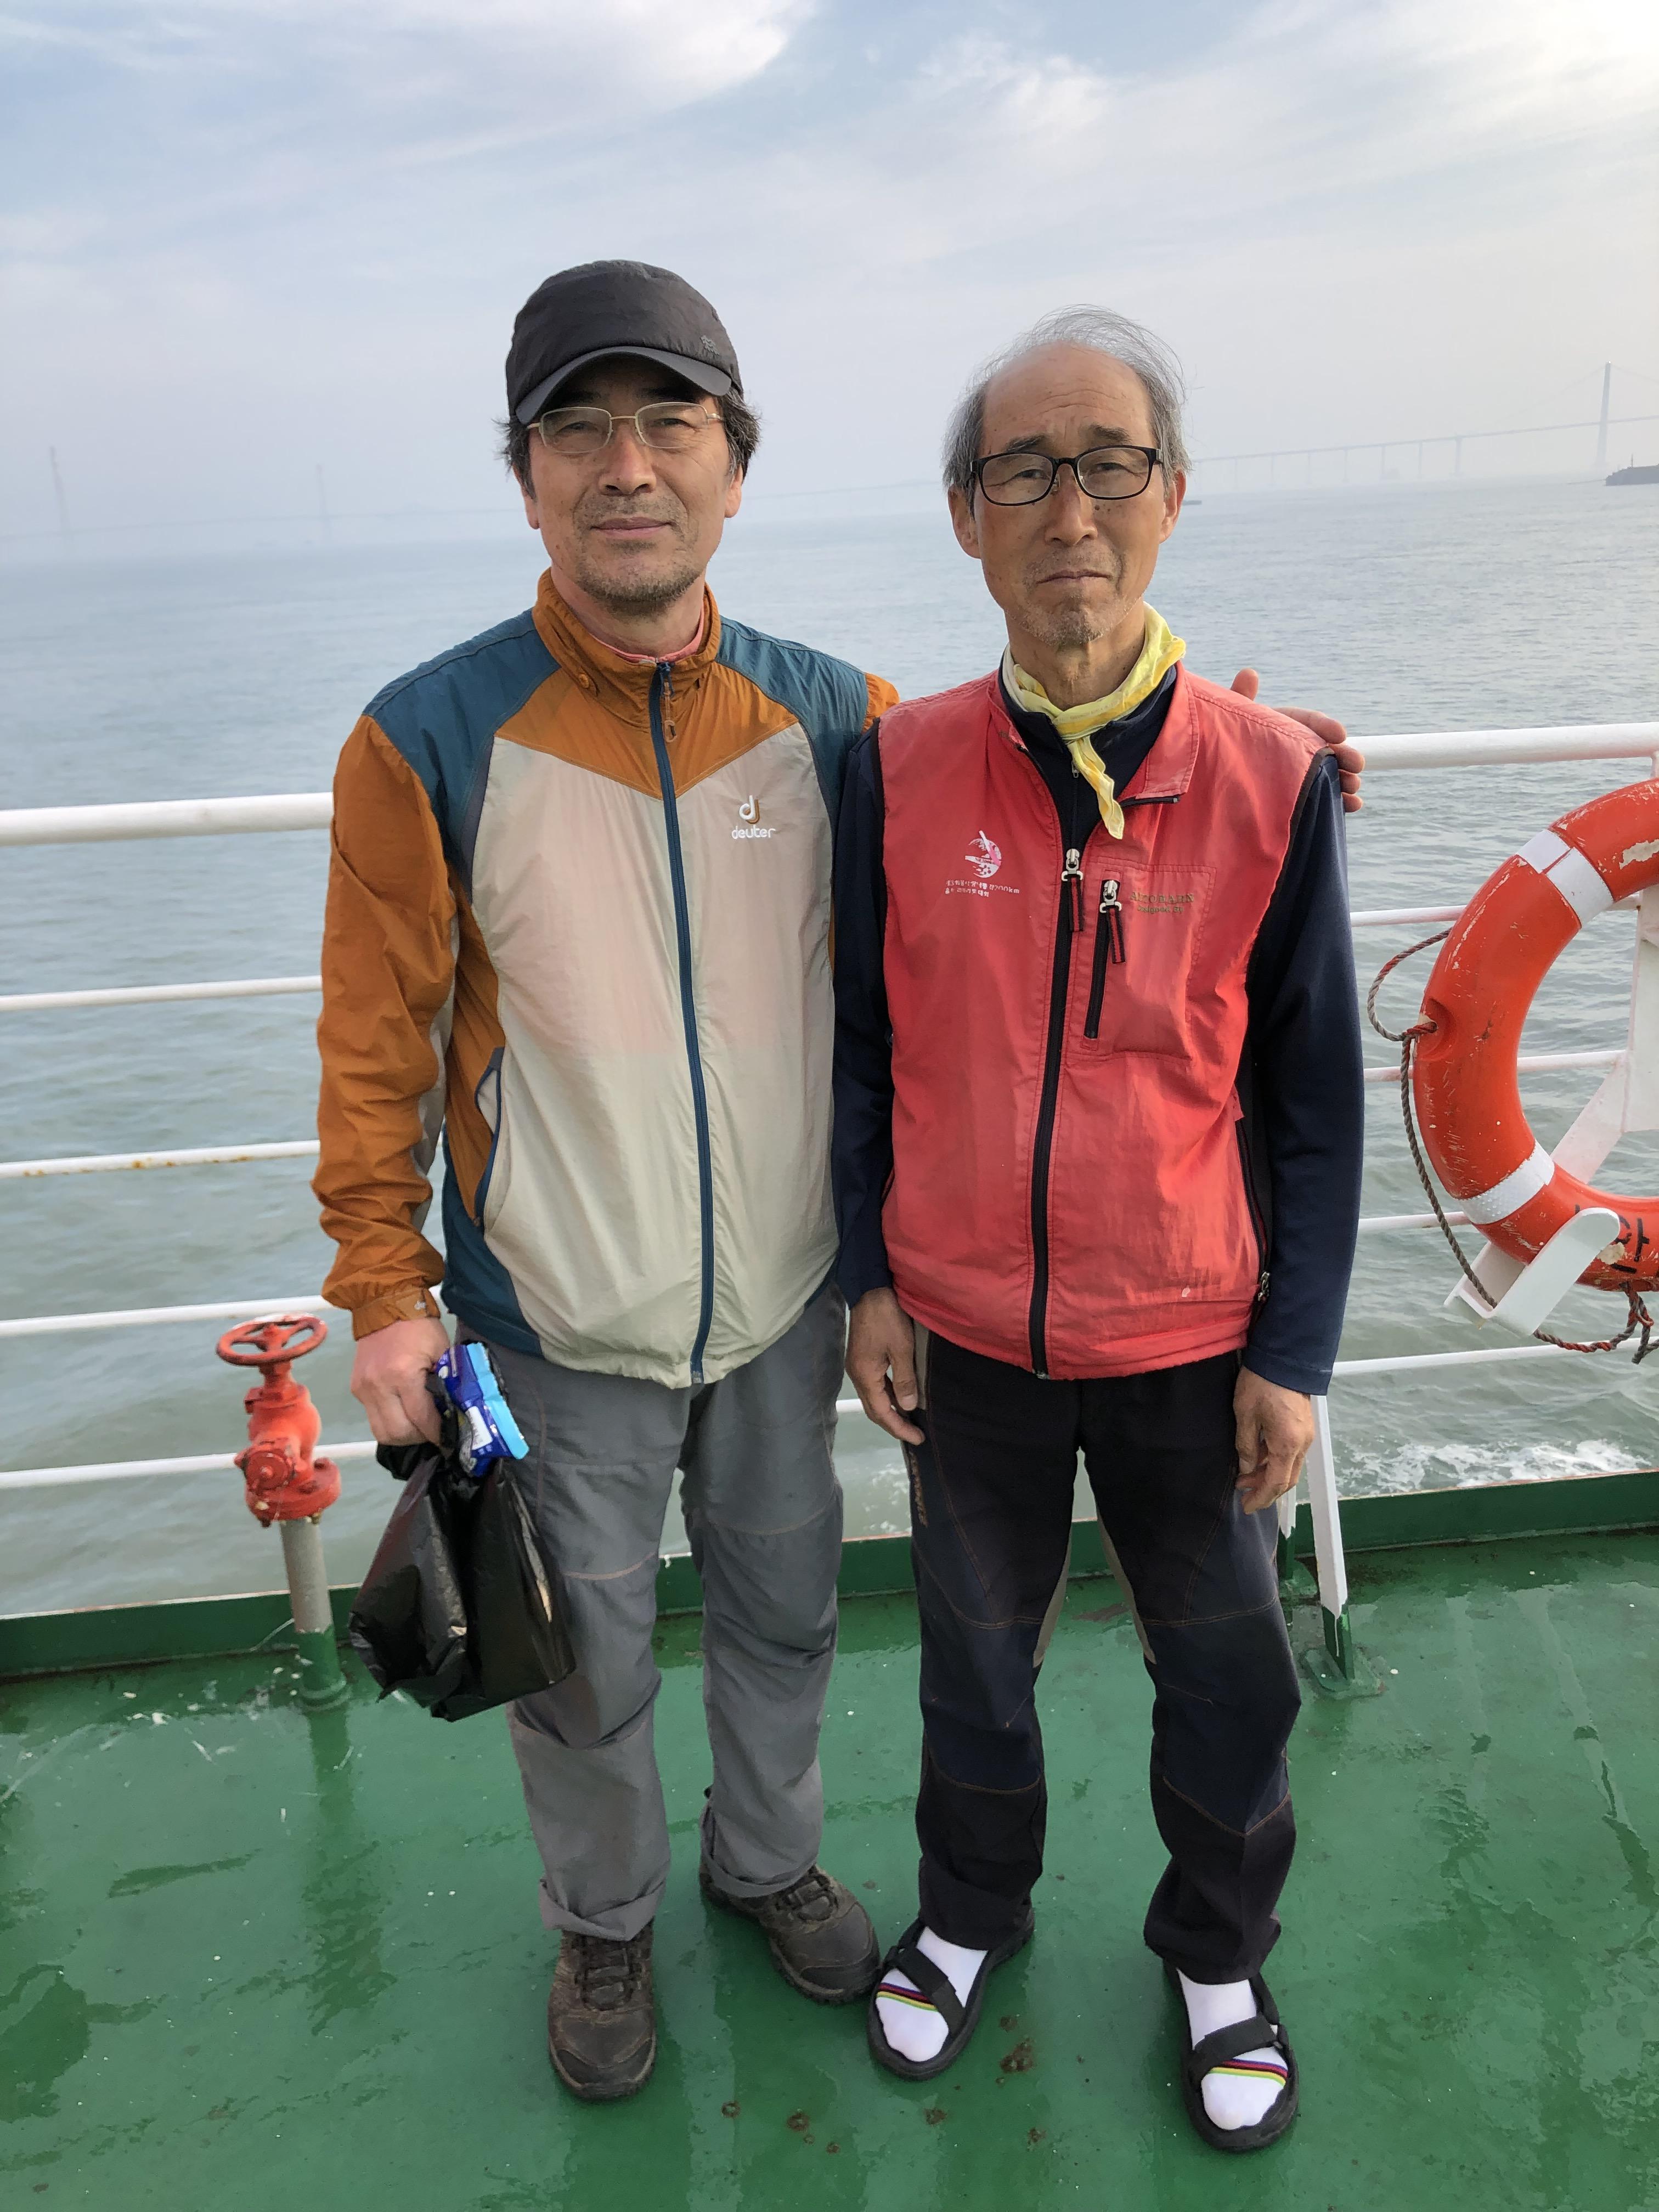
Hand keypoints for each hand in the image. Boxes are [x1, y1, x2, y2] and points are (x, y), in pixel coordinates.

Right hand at [350, 1314, 450, 1444]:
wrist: (384, 1304)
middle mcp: (378, 1385)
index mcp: (402, 1375)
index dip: (436, 1432)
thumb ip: (445, 1381)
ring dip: (401, 1435)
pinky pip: (372, 1417)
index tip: (448, 1437)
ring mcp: (363, 1388)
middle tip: (432, 1432)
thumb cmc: (418, 1326)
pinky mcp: (356, 1388)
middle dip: (418, 1438)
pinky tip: (403, 1413)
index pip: (420, 1418)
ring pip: (380, 1431)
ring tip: (417, 1427)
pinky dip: (389, 1421)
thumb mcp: (440, 1350)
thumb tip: (453, 1410)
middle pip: (397, 1432)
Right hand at [846, 1287, 923, 1444]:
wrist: (870, 1290)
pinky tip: (900, 1396)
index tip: (917, 1438)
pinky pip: (875, 1385)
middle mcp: (857, 1374)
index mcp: (865, 1375)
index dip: (899, 1428)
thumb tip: (908, 1407)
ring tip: (909, 1420)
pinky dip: (887, 1395)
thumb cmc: (887, 1318)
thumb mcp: (902, 1348)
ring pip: (874, 1397)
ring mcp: (857, 1366)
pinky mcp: (862, 1358)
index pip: (881, 1412)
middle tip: (915, 1434)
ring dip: (890, 1410)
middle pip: (874, 1409)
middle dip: (893, 1424)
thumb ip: (905, 1380)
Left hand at [1230, 667, 1363, 812]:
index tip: (1339, 733)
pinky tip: (1353, 804)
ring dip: (1345, 779)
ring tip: (1353, 786)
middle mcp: (1292, 749)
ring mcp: (1296, 774)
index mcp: (1280, 726)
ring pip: (1327, 774)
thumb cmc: (1219, 746)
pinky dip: (1339, 802)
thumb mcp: (1228, 724)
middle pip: (1323, 749)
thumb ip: (1240, 701)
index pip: (1306, 722)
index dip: (1324, 726)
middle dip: (1342, 755)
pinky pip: (1322, 798)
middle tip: (1356, 763)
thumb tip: (1249, 673)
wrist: (1206, 784)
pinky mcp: (1297, 798)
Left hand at [1232, 1366, 1313, 1513]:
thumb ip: (1247, 1446)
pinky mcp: (1303, 1426)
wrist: (1283, 1357)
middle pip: (1287, 1479)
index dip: (1261, 1498)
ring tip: (1245, 1476)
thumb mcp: (1245, 1415)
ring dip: (1269, 1475)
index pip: (1277, 1483)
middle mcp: (1303, 1443)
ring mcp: (1305, 1435)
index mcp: (1288, 1443)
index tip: (1246, 1506)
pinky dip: (1275, 1461)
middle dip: (1265, 1490)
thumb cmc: (1261, 1383)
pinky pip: (1290, 1453)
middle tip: (1243, 1492)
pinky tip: (1258, 1457)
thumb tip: (1248, 1469)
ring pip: (1289, 1466)